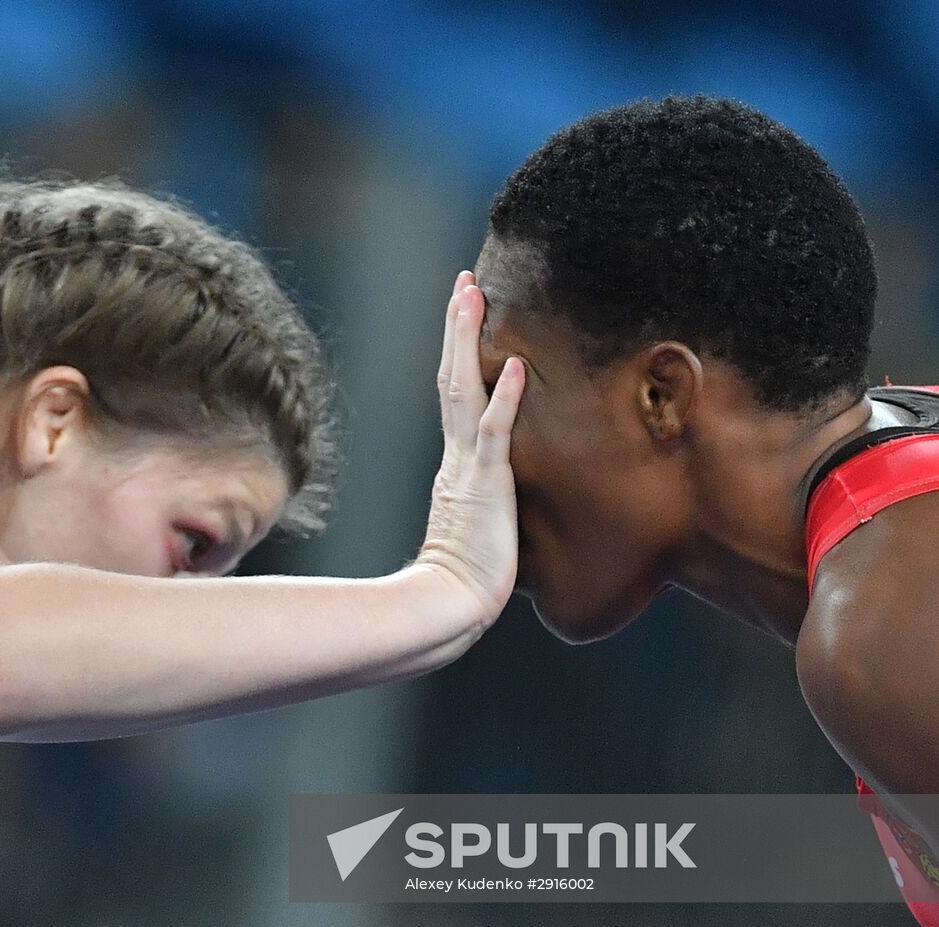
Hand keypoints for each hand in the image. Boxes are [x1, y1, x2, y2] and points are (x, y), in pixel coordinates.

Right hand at [415, 271, 525, 631]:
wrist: (450, 604)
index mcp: (455, 463)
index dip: (458, 351)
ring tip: (472, 295)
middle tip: (463, 282)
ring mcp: (468, 465)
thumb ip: (477, 505)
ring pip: (464, 389)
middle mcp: (456, 455)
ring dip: (468, 341)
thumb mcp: (474, 529)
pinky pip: (495, 432)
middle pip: (452, 377)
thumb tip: (484, 503)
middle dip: (457, 327)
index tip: (463, 312)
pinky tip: (518, 365)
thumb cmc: (462, 578)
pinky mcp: (486, 484)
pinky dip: (506, 398)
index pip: (454, 394)